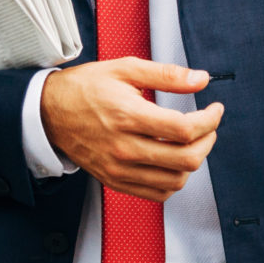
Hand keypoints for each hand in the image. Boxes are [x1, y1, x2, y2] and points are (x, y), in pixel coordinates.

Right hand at [40, 58, 220, 203]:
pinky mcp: (115, 181)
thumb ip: (166, 75)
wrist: (49, 112)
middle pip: (186, 159)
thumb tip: (200, 79)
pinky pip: (156, 193)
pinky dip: (174, 181)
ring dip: (194, 162)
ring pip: (175, 181)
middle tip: (209, 126)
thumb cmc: (85, 88)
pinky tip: (174, 161)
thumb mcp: (125, 69)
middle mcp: (124, 147)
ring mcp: (119, 168)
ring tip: (193, 143)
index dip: (210, 120)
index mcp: (128, 116)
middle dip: (208, 141)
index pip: (184, 129)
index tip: (214, 110)